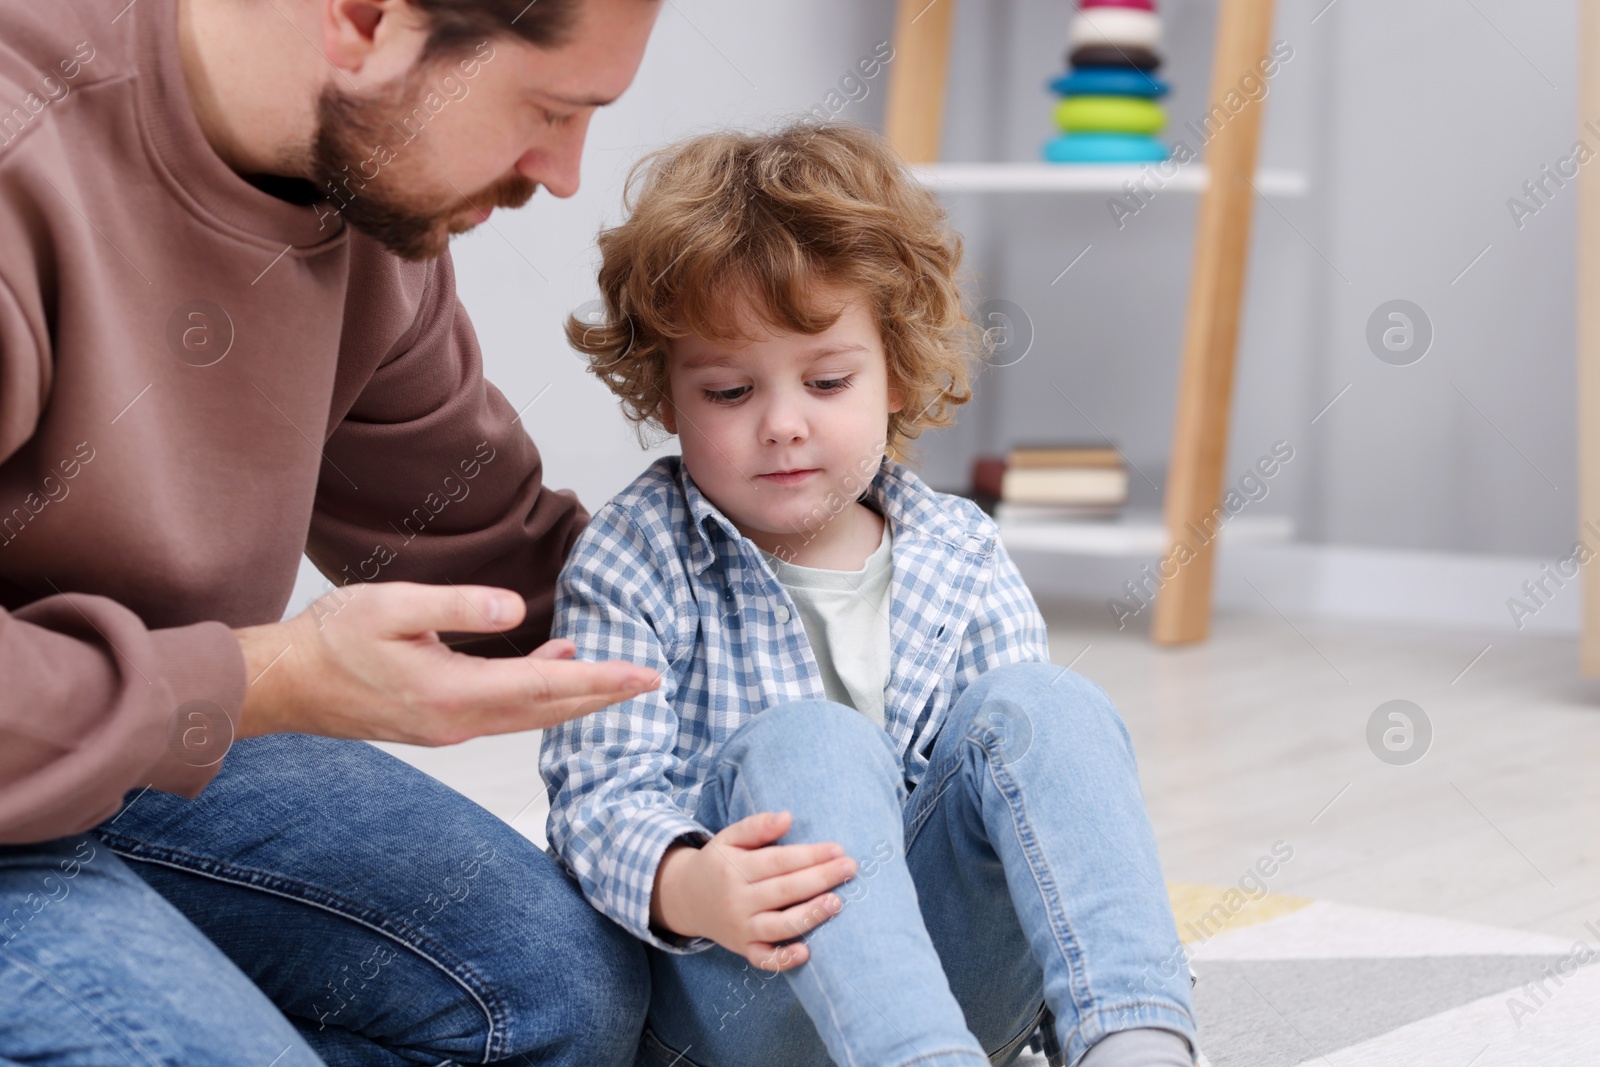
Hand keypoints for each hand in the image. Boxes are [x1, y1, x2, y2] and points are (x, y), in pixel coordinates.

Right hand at [233, 581, 660, 744]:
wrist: (279, 684)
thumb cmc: (328, 641)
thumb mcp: (391, 607)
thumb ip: (456, 606)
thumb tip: (514, 608)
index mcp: (453, 694)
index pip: (548, 687)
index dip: (602, 680)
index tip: (646, 675)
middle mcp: (458, 722)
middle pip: (549, 711)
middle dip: (604, 697)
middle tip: (651, 682)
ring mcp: (447, 728)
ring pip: (529, 716)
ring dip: (573, 698)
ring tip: (614, 677)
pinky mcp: (435, 723)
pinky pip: (503, 712)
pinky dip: (537, 694)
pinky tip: (549, 664)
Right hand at [651, 811, 857, 970]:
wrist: (685, 898)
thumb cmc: (718, 864)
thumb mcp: (729, 838)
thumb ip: (756, 826)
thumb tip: (787, 817)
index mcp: (735, 869)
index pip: (779, 861)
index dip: (810, 855)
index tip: (838, 849)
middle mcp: (737, 900)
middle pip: (785, 890)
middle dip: (820, 878)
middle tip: (850, 868)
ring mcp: (740, 928)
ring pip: (779, 925)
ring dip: (810, 915)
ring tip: (837, 902)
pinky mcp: (743, 948)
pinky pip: (764, 959)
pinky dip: (784, 959)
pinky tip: (807, 952)